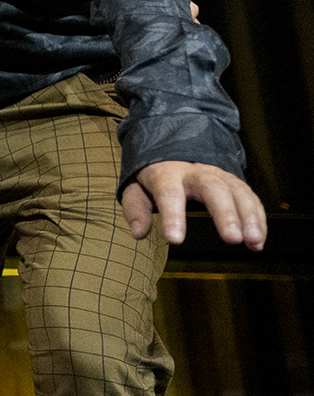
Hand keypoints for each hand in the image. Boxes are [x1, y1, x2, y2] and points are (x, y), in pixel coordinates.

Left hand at [122, 160, 265, 250]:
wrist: (172, 153)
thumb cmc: (153, 178)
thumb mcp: (135, 190)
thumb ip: (136, 210)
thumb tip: (139, 233)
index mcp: (167, 174)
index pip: (169, 193)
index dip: (173, 216)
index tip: (175, 240)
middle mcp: (196, 172)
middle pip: (214, 188)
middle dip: (225, 214)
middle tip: (232, 239)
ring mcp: (219, 175)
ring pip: (238, 191)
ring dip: (250, 217)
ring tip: (254, 242)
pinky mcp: (234, 182)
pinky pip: (250, 197)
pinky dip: (257, 218)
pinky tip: (259, 240)